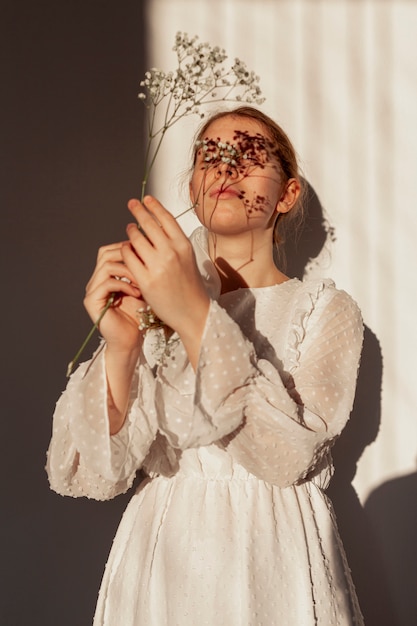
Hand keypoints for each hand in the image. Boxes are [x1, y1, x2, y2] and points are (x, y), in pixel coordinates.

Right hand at [84, 241, 144, 353]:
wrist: (131, 340)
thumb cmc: (139, 316)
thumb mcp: (143, 287)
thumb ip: (141, 269)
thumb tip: (149, 247)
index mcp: (106, 275)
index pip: (111, 250)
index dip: (127, 247)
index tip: (146, 254)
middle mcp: (96, 280)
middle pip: (105, 253)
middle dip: (127, 255)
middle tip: (144, 263)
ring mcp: (92, 291)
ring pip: (107, 266)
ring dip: (128, 271)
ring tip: (142, 281)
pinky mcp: (92, 301)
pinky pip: (106, 283)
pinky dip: (124, 284)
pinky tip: (137, 292)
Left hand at [122, 196, 209, 364]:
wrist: (192, 313)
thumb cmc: (190, 287)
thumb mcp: (187, 260)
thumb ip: (173, 244)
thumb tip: (156, 227)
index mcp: (184, 246)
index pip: (166, 218)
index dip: (154, 206)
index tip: (146, 199)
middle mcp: (171, 252)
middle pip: (149, 224)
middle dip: (138, 211)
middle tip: (132, 204)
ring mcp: (158, 266)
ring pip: (136, 239)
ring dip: (131, 232)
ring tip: (130, 229)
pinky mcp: (145, 280)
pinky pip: (129, 257)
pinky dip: (125, 251)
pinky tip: (125, 249)